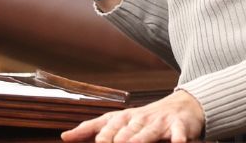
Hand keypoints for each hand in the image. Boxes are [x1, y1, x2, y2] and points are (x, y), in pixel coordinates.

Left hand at [62, 90, 204, 142]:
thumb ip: (91, 129)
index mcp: (123, 118)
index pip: (110, 125)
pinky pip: (179, 132)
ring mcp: (159, 122)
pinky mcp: (179, 125)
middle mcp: (139, 119)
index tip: (97, 142)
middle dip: (117, 138)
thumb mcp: (118, 121)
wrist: (180, 106)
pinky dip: (178, 137)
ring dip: (140, 138)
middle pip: (127, 130)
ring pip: (148, 132)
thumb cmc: (143, 118)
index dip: (103, 133)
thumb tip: (65, 137)